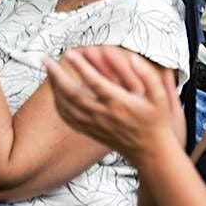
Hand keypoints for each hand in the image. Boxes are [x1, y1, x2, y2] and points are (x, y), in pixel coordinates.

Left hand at [46, 47, 182, 163]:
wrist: (151, 153)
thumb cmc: (155, 123)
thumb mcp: (160, 98)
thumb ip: (148, 76)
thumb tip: (133, 58)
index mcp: (120, 104)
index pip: (95, 82)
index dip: (81, 67)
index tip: (70, 53)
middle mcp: (104, 115)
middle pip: (73, 94)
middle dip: (57, 76)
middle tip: (45, 60)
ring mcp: (95, 124)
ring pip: (67, 106)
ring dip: (54, 88)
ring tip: (48, 72)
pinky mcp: (91, 131)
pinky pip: (69, 118)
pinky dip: (59, 104)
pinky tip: (55, 94)